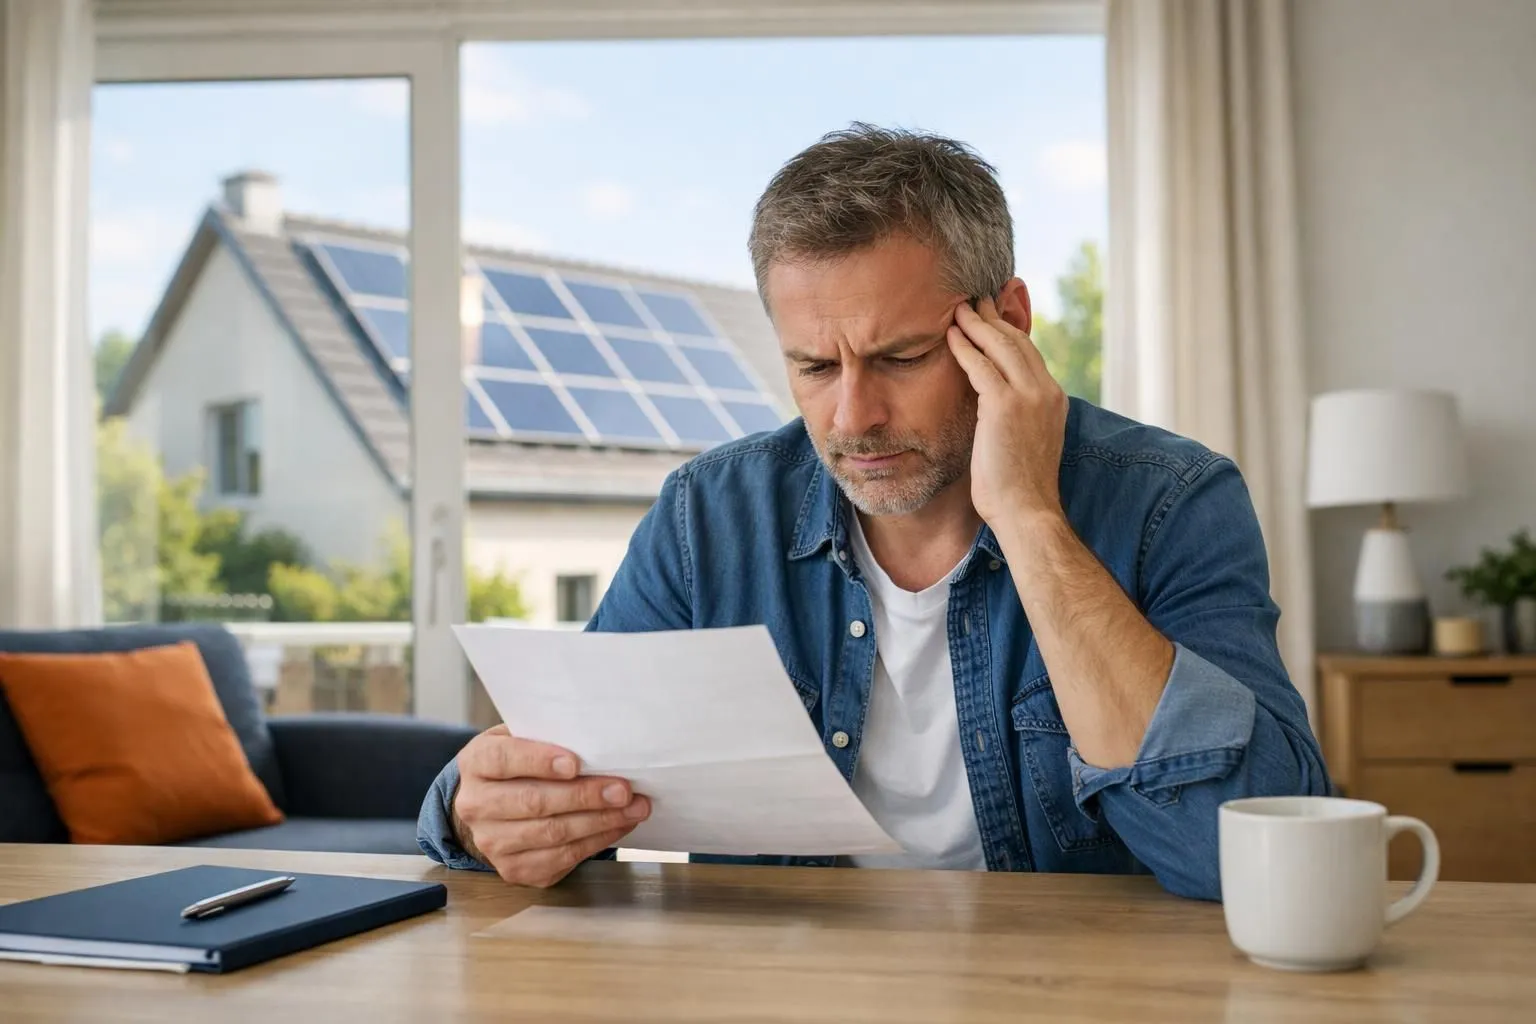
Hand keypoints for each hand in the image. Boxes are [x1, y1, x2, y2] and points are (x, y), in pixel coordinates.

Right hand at [451, 724, 650, 886]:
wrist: (494, 806)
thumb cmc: (519, 764)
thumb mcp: (521, 738)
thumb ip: (547, 737)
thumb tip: (598, 741)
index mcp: (476, 763)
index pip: (503, 760)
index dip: (539, 761)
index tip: (575, 763)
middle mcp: (476, 806)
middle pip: (534, 802)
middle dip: (584, 796)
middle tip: (623, 789)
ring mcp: (492, 843)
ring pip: (552, 834)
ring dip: (600, 821)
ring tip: (633, 808)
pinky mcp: (514, 870)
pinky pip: (562, 857)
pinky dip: (597, 841)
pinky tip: (618, 825)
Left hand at [946, 297, 1068, 527]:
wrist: (1026, 511)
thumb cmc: (1018, 488)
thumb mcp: (1024, 442)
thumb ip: (1016, 417)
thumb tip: (992, 408)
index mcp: (1054, 400)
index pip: (1030, 354)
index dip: (1009, 332)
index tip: (992, 318)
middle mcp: (1046, 392)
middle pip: (1018, 342)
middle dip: (994, 319)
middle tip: (974, 301)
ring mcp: (1028, 397)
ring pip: (1000, 346)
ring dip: (977, 325)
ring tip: (958, 309)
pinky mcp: (1005, 406)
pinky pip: (981, 366)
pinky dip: (964, 347)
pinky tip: (950, 336)